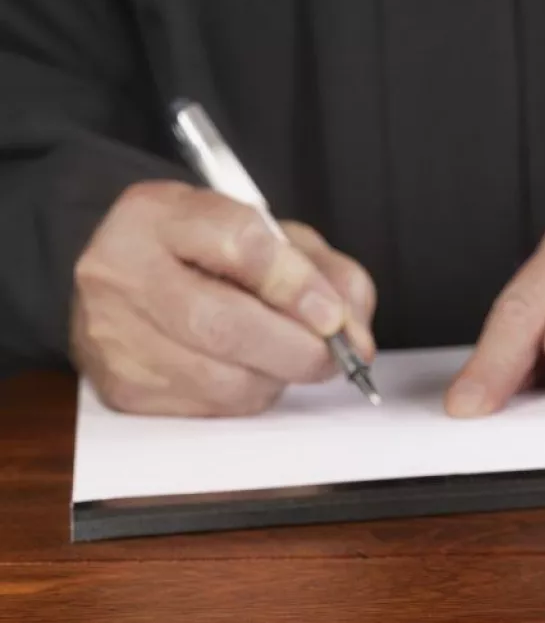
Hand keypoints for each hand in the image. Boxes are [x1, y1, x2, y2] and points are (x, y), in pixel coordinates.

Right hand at [70, 180, 376, 415]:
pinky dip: (249, 395)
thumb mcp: (271, 236)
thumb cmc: (209, 254)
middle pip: (223, 325)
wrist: (126, 278)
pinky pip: (211, 408)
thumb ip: (323, 271)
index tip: (332, 314)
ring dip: (277, 376)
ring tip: (287, 356)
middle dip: (297, 349)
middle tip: (333, 354)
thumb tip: (352, 331)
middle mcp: (123, 272)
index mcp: (159, 214)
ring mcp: (115, 335)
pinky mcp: (123, 388)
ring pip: (222, 379)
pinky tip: (250, 370)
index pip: (238, 245)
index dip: (296, 284)